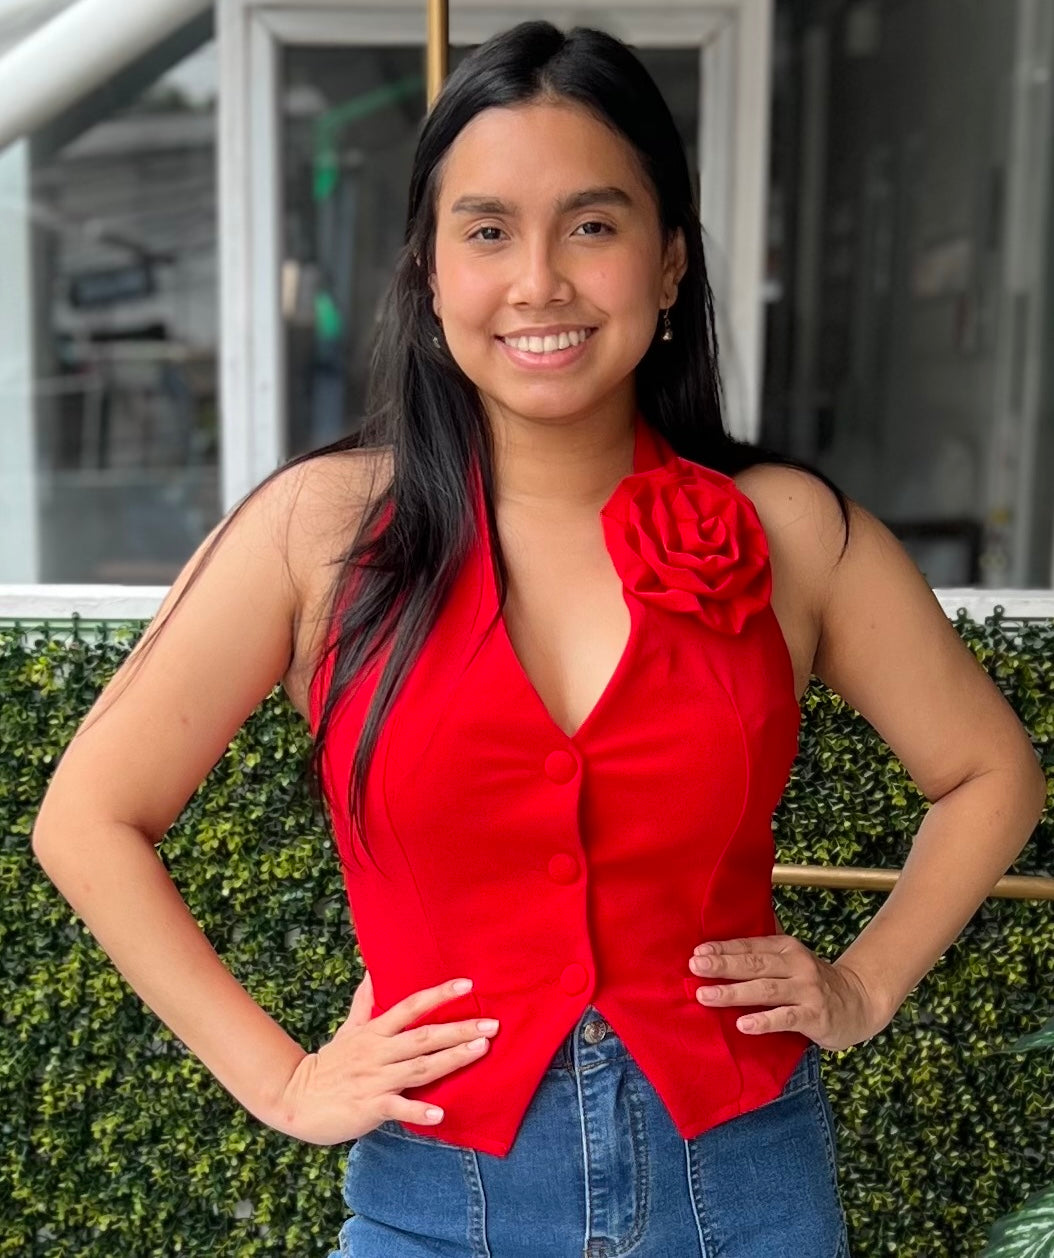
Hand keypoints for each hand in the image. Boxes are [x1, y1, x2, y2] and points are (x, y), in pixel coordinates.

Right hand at [269, 972, 499, 1144]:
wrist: (296, 1099)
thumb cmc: (330, 1064)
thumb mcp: (348, 1028)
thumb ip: (365, 1002)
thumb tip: (373, 970)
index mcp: (375, 1031)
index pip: (410, 1006)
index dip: (439, 995)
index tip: (468, 986)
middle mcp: (378, 1052)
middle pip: (423, 1036)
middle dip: (459, 1029)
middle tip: (492, 1024)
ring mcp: (374, 1079)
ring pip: (419, 1067)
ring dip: (451, 1059)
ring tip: (480, 1050)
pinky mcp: (369, 1107)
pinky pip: (397, 1108)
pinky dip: (418, 1111)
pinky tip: (440, 1115)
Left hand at [687, 934, 886, 1049]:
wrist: (859, 1003)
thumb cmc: (813, 983)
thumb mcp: (791, 961)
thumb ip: (762, 954)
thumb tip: (719, 948)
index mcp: (786, 948)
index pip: (749, 946)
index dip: (722, 948)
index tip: (697, 952)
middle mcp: (797, 964)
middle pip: (754, 964)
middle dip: (722, 965)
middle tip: (695, 967)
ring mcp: (807, 990)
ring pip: (765, 989)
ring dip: (734, 992)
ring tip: (706, 996)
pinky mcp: (815, 1016)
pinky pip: (786, 1017)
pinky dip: (764, 1021)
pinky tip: (743, 1024)